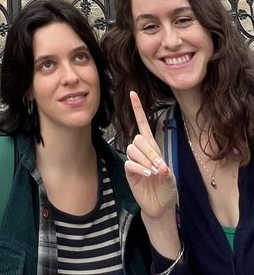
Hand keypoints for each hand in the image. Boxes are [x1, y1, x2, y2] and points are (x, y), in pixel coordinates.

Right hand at [124, 91, 177, 220]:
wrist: (160, 207)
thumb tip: (159, 166)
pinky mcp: (129, 172)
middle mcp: (142, 152)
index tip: (132, 93)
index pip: (143, 124)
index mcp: (153, 147)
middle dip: (150, 151)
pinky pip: (129, 163)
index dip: (137, 109)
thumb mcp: (171, 178)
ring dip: (145, 160)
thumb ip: (166, 171)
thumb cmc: (166, 189)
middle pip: (138, 138)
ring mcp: (134, 161)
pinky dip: (139, 167)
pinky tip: (147, 174)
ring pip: (133, 149)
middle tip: (159, 166)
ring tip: (153, 172)